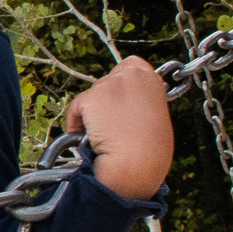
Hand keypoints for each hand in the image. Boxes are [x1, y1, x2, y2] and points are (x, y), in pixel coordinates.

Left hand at [65, 57, 174, 200]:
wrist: (136, 166)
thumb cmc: (150, 153)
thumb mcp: (157, 118)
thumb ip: (144, 102)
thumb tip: (128, 105)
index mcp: (151, 80)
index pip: (131, 65)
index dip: (122, 83)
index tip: (122, 100)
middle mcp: (130, 75)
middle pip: (108, 80)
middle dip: (105, 100)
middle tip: (111, 125)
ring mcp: (109, 85)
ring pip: (92, 96)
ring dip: (93, 115)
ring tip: (105, 137)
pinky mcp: (90, 98)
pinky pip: (76, 110)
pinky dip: (77, 124)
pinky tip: (88, 139)